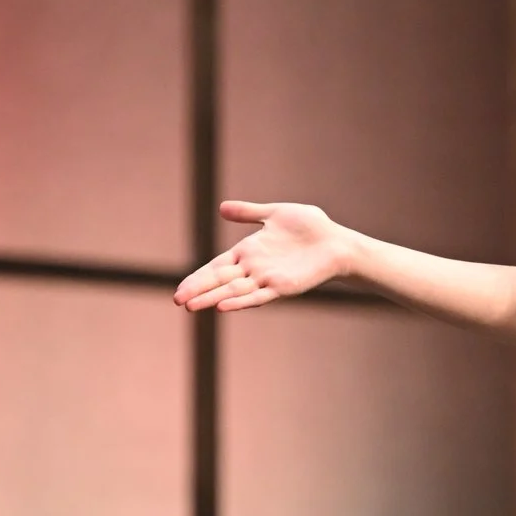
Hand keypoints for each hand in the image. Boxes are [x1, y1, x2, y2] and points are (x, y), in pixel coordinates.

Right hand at [173, 201, 352, 310]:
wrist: (337, 241)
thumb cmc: (311, 227)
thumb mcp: (275, 213)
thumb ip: (248, 213)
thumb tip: (221, 208)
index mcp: (249, 252)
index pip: (217, 266)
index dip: (199, 277)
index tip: (180, 289)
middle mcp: (254, 268)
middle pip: (220, 281)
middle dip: (199, 290)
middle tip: (177, 301)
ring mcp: (267, 279)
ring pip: (234, 291)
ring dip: (213, 299)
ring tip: (192, 306)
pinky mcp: (282, 287)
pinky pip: (258, 296)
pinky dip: (241, 301)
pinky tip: (224, 306)